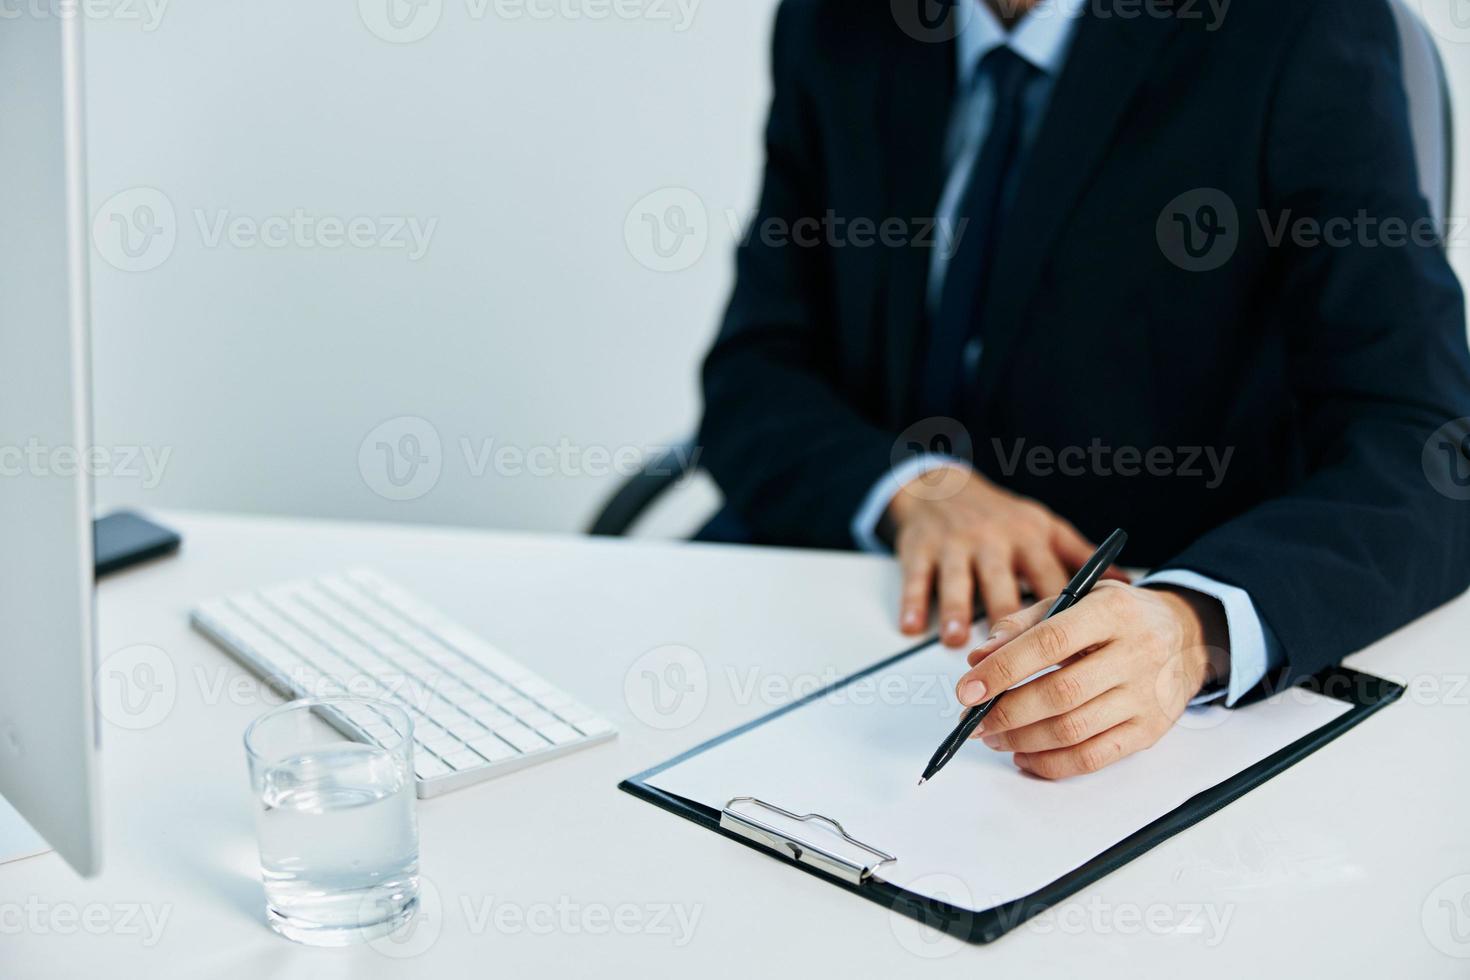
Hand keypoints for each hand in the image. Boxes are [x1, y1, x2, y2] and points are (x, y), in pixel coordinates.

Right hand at [887, 468, 1123, 646]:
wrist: (942, 486)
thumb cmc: (1000, 516)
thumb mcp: (1045, 527)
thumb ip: (1082, 557)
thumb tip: (1129, 585)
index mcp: (1030, 539)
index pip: (1049, 581)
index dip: (1060, 617)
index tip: (1070, 653)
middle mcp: (993, 540)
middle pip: (1002, 584)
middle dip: (1005, 620)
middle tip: (1010, 659)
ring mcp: (954, 544)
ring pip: (957, 580)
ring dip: (957, 611)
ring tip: (958, 642)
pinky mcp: (918, 548)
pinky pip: (915, 577)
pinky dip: (912, 603)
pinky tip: (911, 627)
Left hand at [954, 582, 1229, 778]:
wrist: (1188, 635)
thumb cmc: (1120, 616)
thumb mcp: (1077, 598)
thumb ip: (1024, 624)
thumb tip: (978, 659)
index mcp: (1113, 612)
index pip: (1050, 642)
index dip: (1003, 669)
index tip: (967, 689)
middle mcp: (1136, 654)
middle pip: (1061, 693)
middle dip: (1006, 712)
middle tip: (973, 720)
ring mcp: (1146, 697)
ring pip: (1073, 730)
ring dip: (1022, 740)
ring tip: (993, 736)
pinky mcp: (1150, 731)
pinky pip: (1094, 757)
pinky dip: (1052, 764)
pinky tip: (1025, 755)